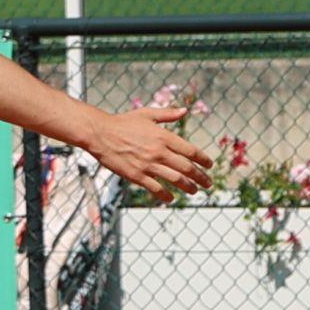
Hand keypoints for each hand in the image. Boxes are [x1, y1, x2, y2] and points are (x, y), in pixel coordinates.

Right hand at [89, 107, 213, 199]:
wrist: (100, 133)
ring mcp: (148, 165)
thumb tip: (185, 111)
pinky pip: (155, 189)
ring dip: (188, 187)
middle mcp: (158, 151)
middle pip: (187, 168)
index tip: (209, 165)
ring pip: (175, 180)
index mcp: (163, 136)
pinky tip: (171, 198)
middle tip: (208, 183)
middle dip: (200, 177)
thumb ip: (167, 114)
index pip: (190, 151)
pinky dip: (166, 195)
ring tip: (195, 191)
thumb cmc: (123, 122)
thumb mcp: (147, 114)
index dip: (203, 160)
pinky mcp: (136, 176)